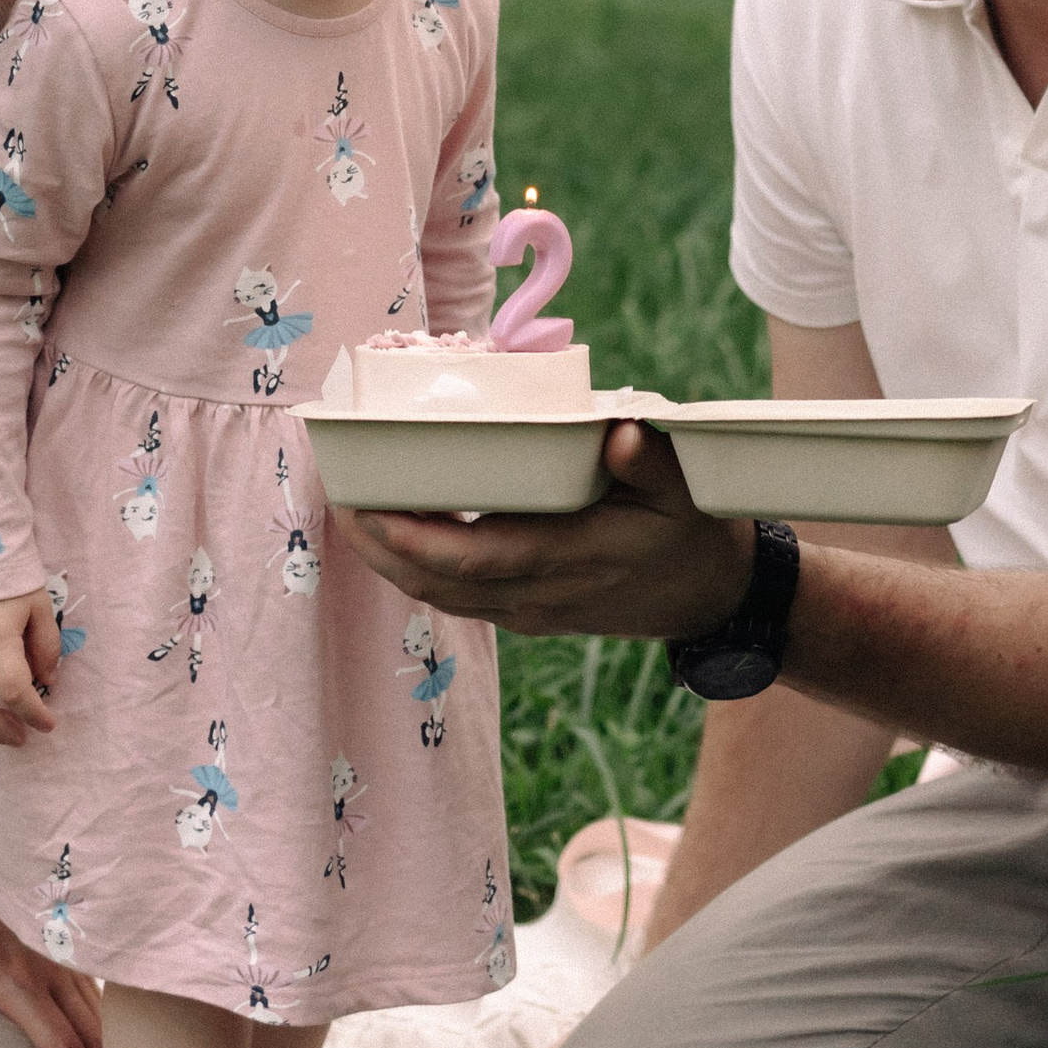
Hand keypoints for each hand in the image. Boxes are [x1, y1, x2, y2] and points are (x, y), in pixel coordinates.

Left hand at [333, 421, 755, 642]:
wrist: (709, 599)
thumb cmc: (692, 531)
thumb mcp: (686, 490)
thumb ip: (651, 461)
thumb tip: (618, 436)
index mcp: (572, 558)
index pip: (477, 558)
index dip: (420, 539)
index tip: (374, 508)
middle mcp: (539, 595)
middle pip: (440, 584)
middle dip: (381, 548)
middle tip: (338, 498)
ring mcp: (529, 610)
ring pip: (442, 596)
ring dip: (390, 560)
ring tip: (350, 510)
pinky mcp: (526, 611)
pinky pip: (458, 596)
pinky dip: (417, 567)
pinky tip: (393, 531)